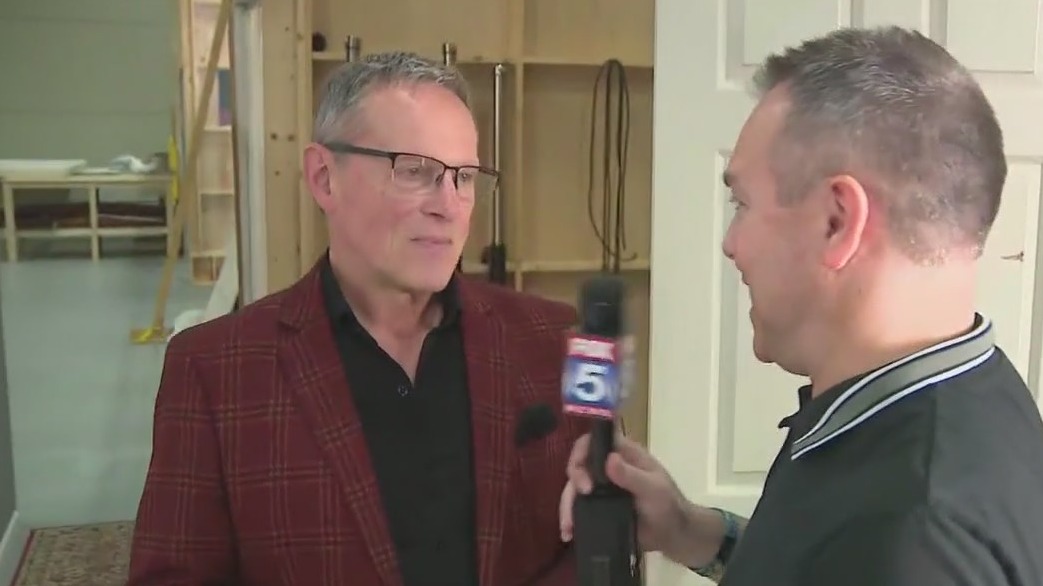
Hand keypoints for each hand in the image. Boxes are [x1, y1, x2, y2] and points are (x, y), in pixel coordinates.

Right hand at [558, 431, 708, 563]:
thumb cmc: (668, 504)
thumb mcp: (653, 488)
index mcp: (623, 454)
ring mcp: (602, 488)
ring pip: (575, 489)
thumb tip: (609, 459)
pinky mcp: (598, 508)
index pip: (595, 441)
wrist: (672, 534)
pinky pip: (579, 509)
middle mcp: (608, 468)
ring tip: (568, 526)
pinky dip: (570, 519)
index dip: (582, 450)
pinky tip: (568, 533)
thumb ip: (632, 475)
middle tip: (584, 495)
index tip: (582, 469)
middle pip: (580, 465)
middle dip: (575, 480)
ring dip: (567, 505)